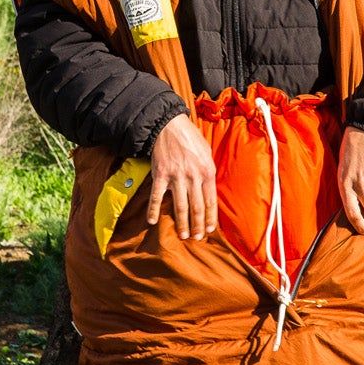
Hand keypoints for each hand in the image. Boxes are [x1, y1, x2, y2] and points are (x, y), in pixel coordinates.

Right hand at [147, 114, 217, 239]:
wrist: (169, 126)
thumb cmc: (191, 139)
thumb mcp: (207, 153)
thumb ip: (208, 173)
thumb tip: (210, 191)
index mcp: (207, 172)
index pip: (211, 201)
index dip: (210, 218)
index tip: (210, 230)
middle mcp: (193, 176)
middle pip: (197, 207)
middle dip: (198, 226)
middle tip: (197, 239)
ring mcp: (176, 177)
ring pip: (180, 206)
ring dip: (182, 223)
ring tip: (183, 236)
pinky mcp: (160, 175)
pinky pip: (157, 196)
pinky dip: (154, 210)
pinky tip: (152, 221)